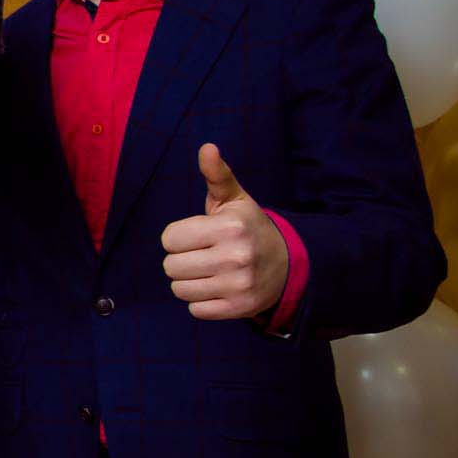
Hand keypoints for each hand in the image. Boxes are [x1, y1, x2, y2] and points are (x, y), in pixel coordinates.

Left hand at [160, 143, 287, 320]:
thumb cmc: (248, 228)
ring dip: (189, 282)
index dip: (178, 238)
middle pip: (170, 267)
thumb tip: (207, 147)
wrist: (288, 264)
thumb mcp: (234, 200)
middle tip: (203, 255)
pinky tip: (218, 288)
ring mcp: (239, 285)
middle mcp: (235, 256)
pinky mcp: (240, 308)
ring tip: (209, 272)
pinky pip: (195, 310)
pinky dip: (201, 302)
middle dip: (181, 260)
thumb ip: (216, 174)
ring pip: (180, 290)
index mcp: (229, 227)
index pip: (169, 239)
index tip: (197, 236)